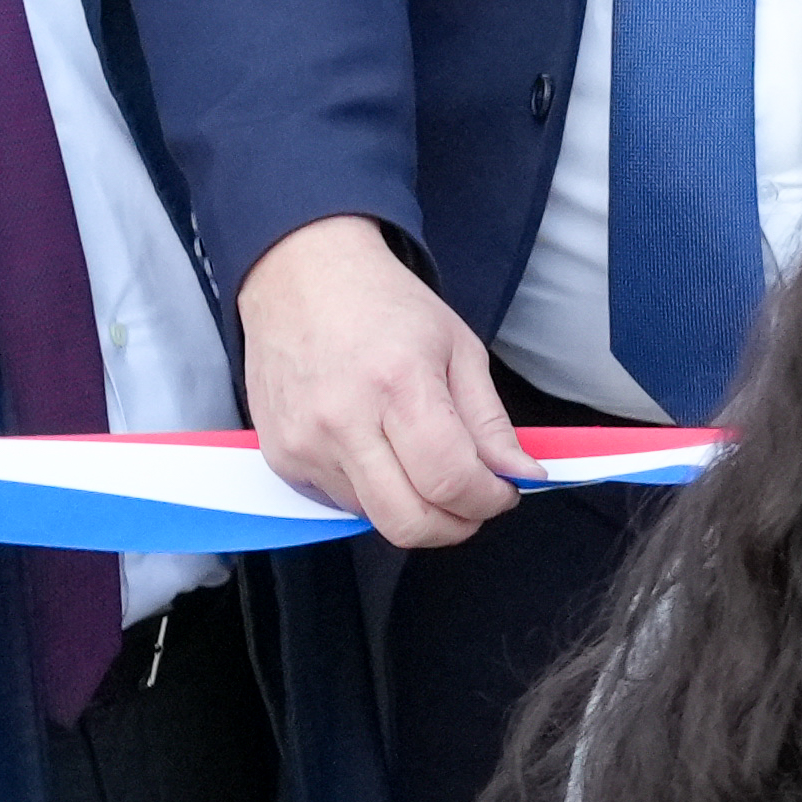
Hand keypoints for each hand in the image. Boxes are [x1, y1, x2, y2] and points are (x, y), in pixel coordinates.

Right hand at [230, 216, 524, 548]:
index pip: (449, 481)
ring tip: (420, 460)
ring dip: (413, 506)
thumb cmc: (382, 305)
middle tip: (472, 499)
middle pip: (408, 522)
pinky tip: (378, 450)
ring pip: (376, 518)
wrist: (297, 277)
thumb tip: (520, 475)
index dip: (488, 499)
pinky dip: (372, 493)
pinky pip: (339, 504)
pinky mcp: (281, 458)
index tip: (502, 491)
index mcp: (398, 385)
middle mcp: (343, 421)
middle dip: (455, 524)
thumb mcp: (458, 347)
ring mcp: (305, 444)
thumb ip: (489, 421)